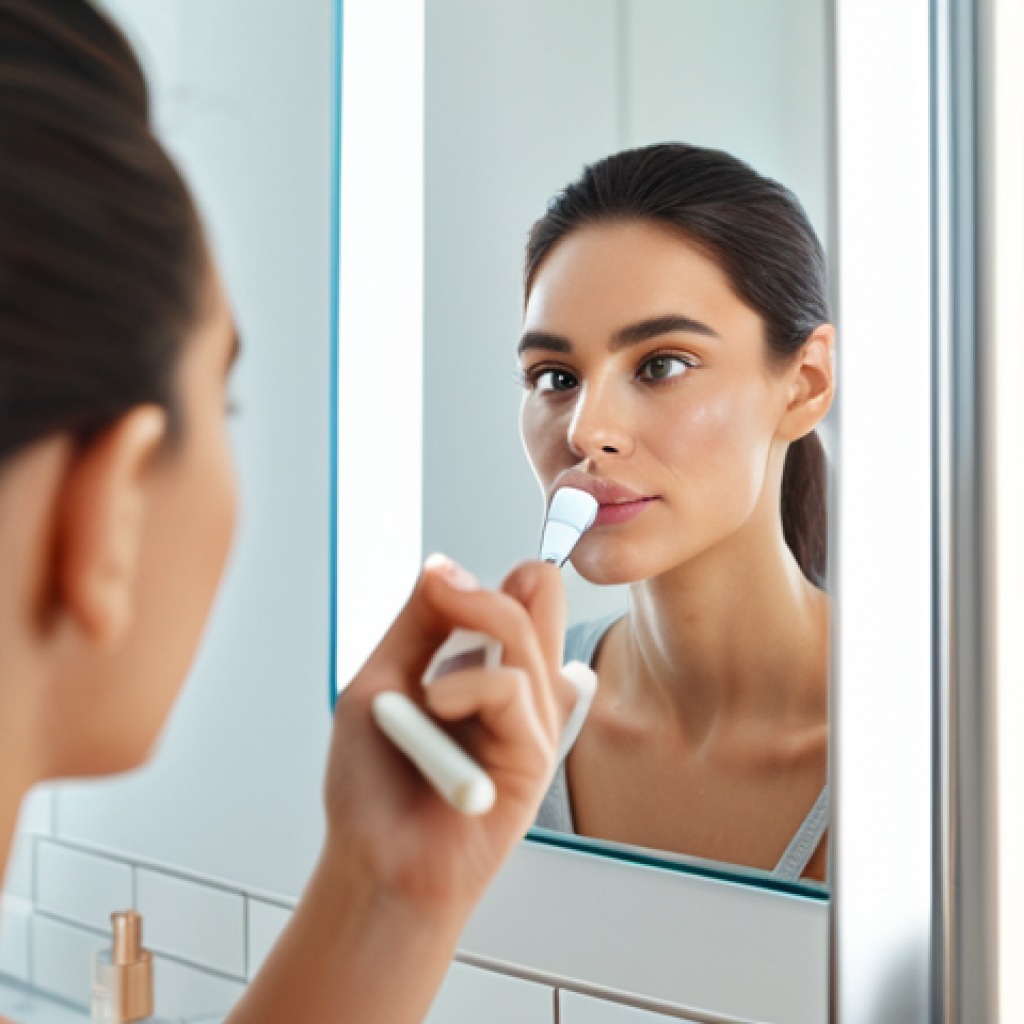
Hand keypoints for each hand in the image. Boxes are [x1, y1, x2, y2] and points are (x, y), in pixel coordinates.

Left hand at [321, 554, 573, 918]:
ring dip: (467, 635)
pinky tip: (437, 710)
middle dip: (488, 586)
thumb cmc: (375, 784)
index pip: (517, 590)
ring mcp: (531, 718)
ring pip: (524, 630)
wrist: (373, 862)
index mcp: (487, 665)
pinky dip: (466, 688)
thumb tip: (444, 565)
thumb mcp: (382, 681)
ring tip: (425, 687)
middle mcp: (518, 685)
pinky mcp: (535, 754)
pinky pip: (511, 688)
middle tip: (444, 597)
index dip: (487, 575)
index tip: (440, 583)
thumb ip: (418, 624)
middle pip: (539, 594)